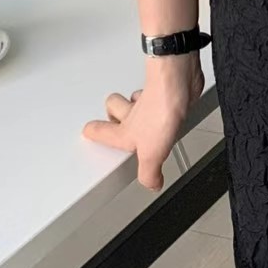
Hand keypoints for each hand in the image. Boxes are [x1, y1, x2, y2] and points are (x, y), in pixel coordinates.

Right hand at [83, 54, 205, 191]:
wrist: (179, 83)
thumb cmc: (160, 110)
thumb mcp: (152, 153)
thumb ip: (148, 173)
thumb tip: (151, 184)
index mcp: (125, 130)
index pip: (99, 131)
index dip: (93, 132)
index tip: (88, 132)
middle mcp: (134, 113)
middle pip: (114, 106)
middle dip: (113, 111)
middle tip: (116, 118)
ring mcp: (150, 101)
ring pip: (136, 99)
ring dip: (137, 103)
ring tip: (144, 114)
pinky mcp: (166, 93)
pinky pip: (159, 95)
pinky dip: (161, 99)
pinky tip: (170, 107)